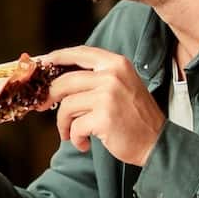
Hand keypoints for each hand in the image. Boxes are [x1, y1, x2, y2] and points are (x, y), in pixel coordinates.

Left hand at [42, 46, 164, 165]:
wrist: (158, 143)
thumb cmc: (135, 117)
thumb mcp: (121, 86)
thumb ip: (96, 78)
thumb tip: (59, 79)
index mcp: (116, 64)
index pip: (79, 53)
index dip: (56, 57)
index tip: (40, 63)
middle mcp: (112, 75)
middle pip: (65, 81)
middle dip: (50, 96)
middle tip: (42, 106)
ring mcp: (108, 96)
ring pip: (67, 106)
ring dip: (63, 123)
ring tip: (71, 134)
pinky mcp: (104, 117)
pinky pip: (75, 126)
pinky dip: (75, 138)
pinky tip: (83, 143)